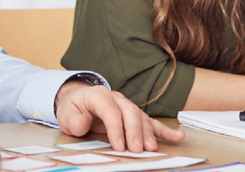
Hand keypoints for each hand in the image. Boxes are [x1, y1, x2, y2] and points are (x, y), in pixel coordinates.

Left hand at [55, 82, 184, 152]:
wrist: (78, 102)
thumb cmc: (74, 110)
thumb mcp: (66, 115)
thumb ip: (73, 120)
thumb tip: (82, 125)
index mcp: (98, 95)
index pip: (110, 110)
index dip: (116, 128)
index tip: (119, 146)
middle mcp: (116, 98)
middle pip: (129, 112)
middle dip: (135, 132)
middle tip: (138, 150)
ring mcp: (127, 105)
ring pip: (141, 117)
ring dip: (148, 134)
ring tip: (152, 149)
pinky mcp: (134, 116)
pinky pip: (152, 122)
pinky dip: (165, 130)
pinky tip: (178, 136)